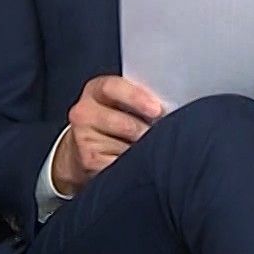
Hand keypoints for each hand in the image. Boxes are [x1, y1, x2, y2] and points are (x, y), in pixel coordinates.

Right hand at [52, 75, 165, 196]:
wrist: (85, 148)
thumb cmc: (114, 120)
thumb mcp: (122, 102)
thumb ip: (140, 99)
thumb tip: (169, 109)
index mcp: (96, 90)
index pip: (112, 88)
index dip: (136, 97)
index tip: (156, 110)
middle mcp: (84, 112)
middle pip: (124, 123)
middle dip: (147, 131)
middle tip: (162, 136)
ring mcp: (83, 138)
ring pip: (125, 147)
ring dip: (142, 150)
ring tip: (147, 149)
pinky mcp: (88, 161)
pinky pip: (120, 164)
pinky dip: (134, 165)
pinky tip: (135, 162)